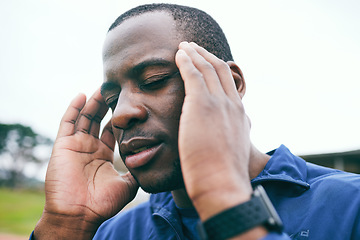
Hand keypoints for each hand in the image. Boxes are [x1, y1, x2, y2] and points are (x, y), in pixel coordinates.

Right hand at [34, 89, 137, 238]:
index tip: (128, 104)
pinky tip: (82, 95)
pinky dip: (73, 108)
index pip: (111, 130)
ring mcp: (75, 145)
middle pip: (98, 120)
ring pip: (84, 117)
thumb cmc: (104, 202)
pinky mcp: (63, 145)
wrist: (80, 214)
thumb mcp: (128, 184)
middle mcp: (90, 148)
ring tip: (102, 88)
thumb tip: (150, 160)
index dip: (119, 118)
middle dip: (105, 105)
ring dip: (92, 102)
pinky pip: (67, 122)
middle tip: (114, 90)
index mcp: (103, 155)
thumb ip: (137, 170)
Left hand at [175, 42, 252, 220]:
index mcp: (239, 115)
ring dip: (195, 54)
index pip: (228, 84)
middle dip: (206, 56)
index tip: (207, 64)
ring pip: (207, 68)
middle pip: (220, 70)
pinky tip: (178, 55)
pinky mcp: (202, 105)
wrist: (223, 185)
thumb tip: (221, 142)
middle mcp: (232, 104)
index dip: (217, 70)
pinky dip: (186, 61)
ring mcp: (218, 103)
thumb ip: (227, 141)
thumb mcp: (232, 153)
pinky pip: (193, 74)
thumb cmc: (223, 177)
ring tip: (184, 46)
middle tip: (194, 48)